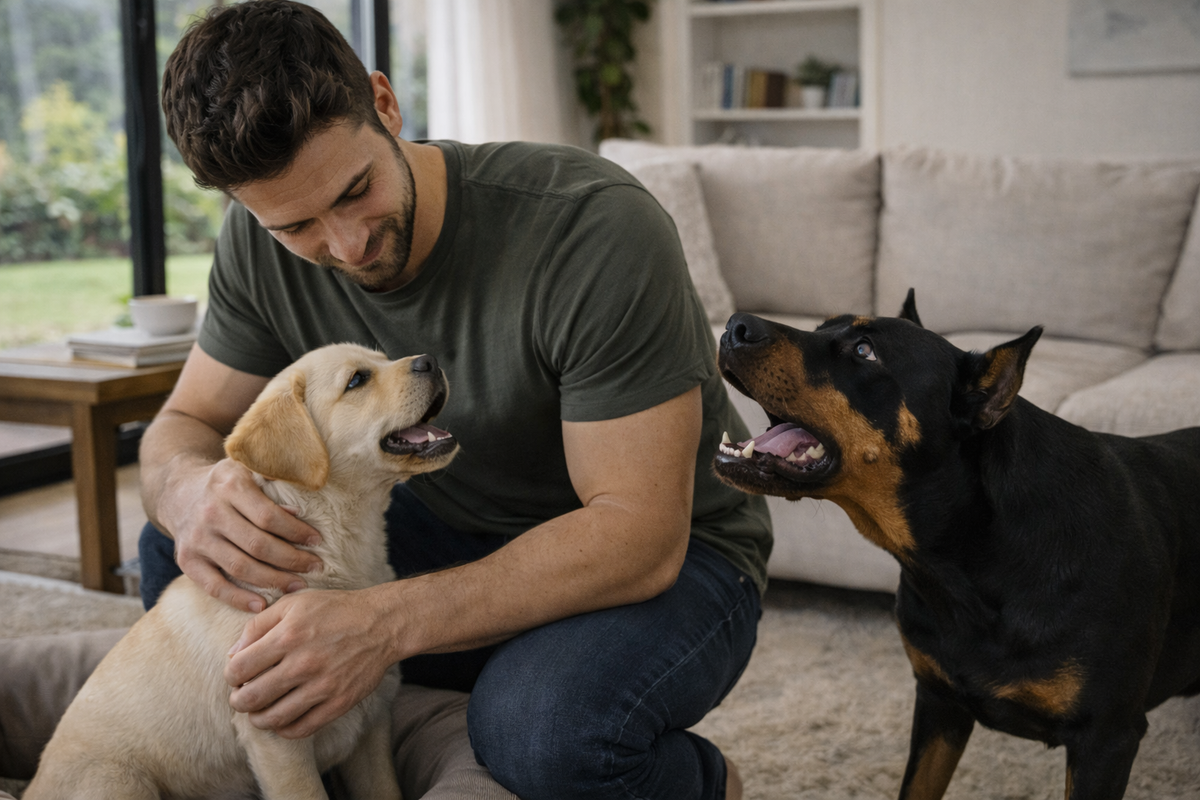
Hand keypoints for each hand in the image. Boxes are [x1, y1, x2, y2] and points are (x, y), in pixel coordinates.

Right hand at [167, 457, 322, 611]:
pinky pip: (215, 586)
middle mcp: (211, 513)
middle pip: (258, 545)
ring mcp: (197, 539)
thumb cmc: (226, 483)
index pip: (269, 516)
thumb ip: (273, 488)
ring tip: (297, 585)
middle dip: (292, 559)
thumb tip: (298, 514)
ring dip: (273, 580)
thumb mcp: (248, 471)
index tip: (317, 541)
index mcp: (230, 487)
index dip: (296, 531)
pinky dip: (239, 599)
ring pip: (241, 568)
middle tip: (316, 567)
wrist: (179, 492)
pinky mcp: (186, 560)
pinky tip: (262, 604)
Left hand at [224, 587, 399, 737]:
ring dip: (257, 718)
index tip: (237, 675)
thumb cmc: (335, 610)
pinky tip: (282, 719)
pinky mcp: (338, 703)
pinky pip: (301, 729)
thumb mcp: (294, 603)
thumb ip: (259, 624)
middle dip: (238, 701)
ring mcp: (322, 686)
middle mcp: (303, 663)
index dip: (231, 675)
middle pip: (251, 698)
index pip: (239, 668)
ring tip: (259, 711)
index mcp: (288, 635)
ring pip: (273, 718)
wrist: (381, 624)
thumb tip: (233, 653)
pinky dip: (284, 729)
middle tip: (242, 697)